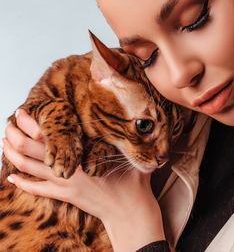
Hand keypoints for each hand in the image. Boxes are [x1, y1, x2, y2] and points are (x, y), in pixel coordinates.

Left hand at [3, 109, 164, 251]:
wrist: (128, 211)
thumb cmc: (132, 181)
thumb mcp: (128, 155)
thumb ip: (121, 140)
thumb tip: (126, 121)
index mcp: (82, 153)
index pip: (49, 135)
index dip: (32, 123)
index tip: (23, 112)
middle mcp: (68, 167)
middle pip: (31, 149)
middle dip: (16, 135)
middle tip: (9, 125)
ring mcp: (64, 183)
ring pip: (29, 167)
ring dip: (13, 155)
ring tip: (5, 143)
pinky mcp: (66, 196)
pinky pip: (37, 190)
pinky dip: (22, 184)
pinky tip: (12, 178)